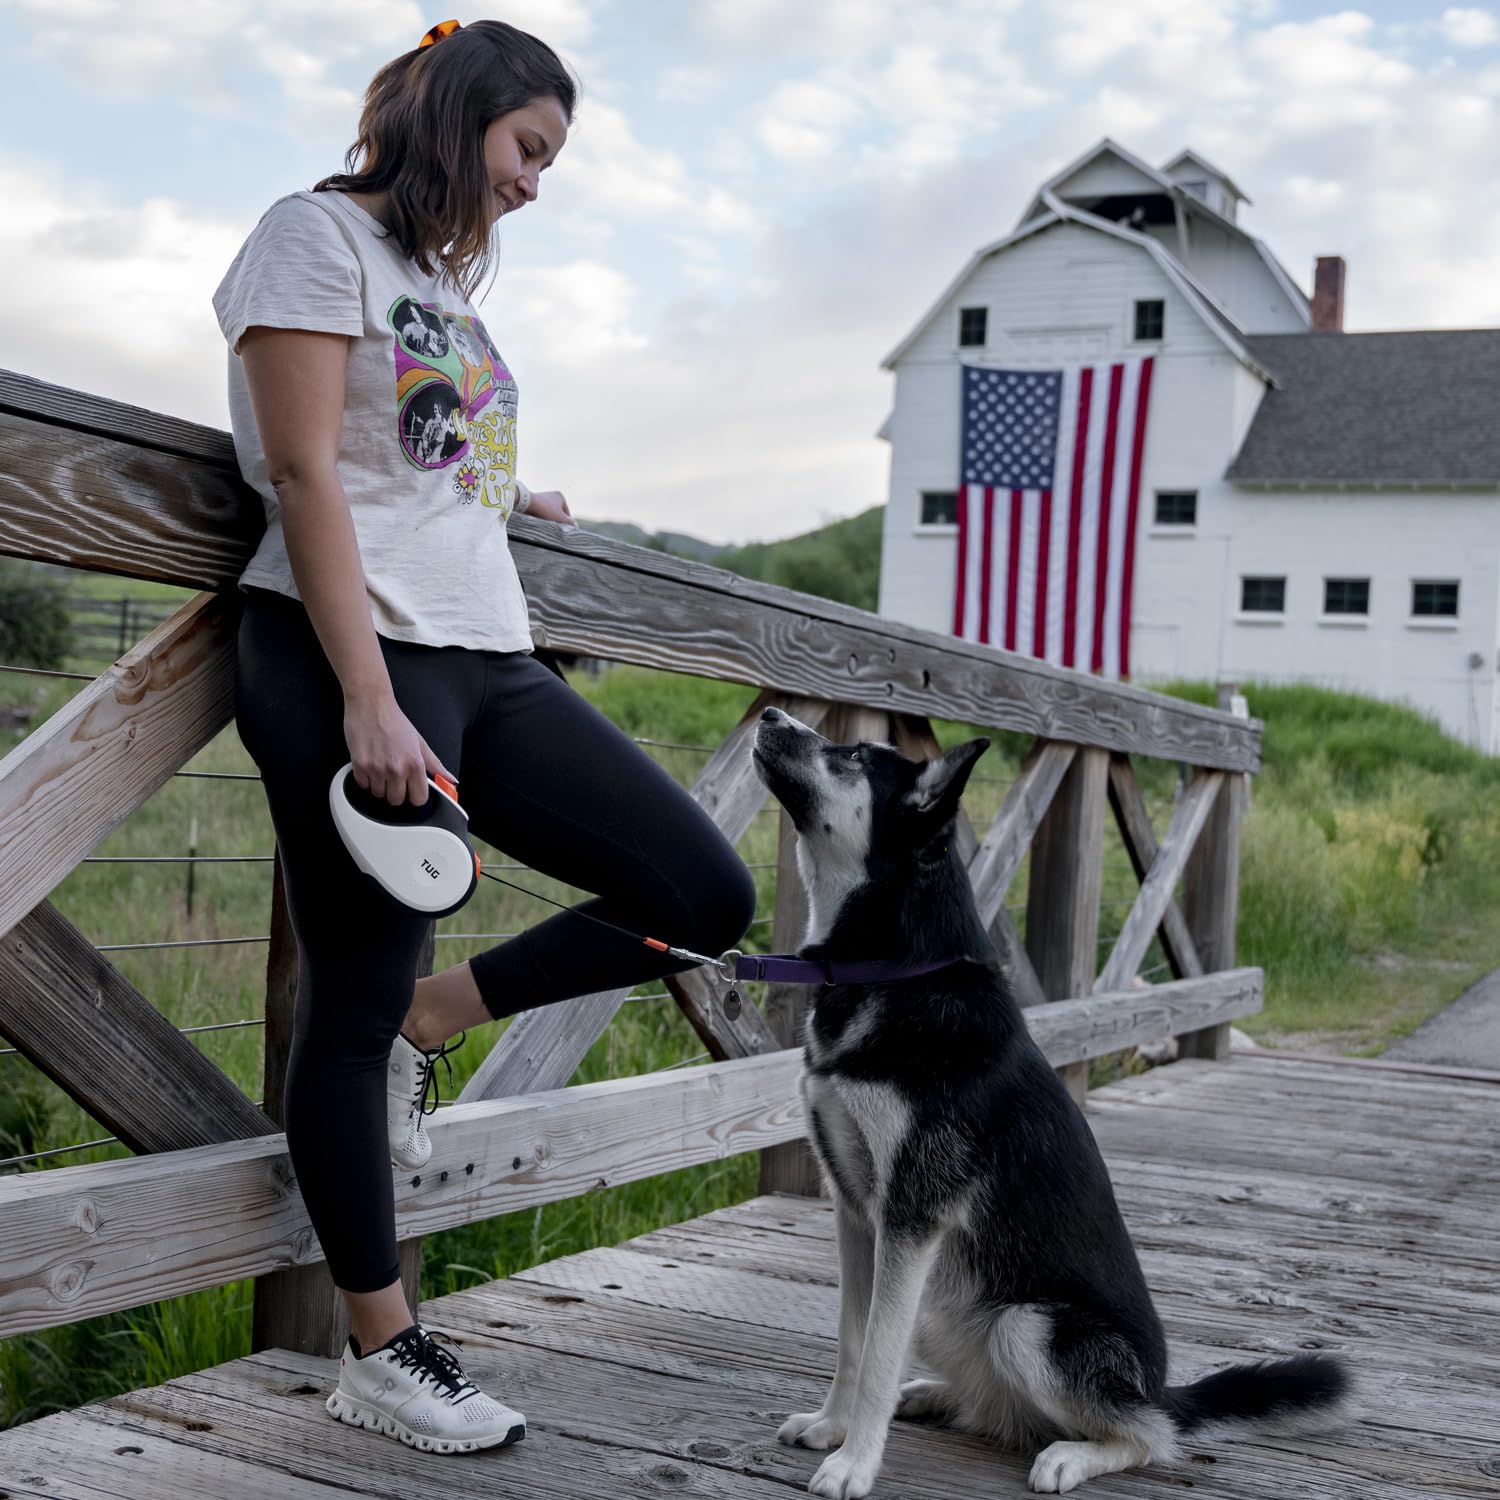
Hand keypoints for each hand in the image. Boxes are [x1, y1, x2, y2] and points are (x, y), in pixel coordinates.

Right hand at [342, 690, 454, 806]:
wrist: (371, 704)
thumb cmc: (394, 720)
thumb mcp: (419, 741)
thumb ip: (434, 764)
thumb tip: (449, 778)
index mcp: (415, 764)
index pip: (419, 799)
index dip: (415, 796)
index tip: (412, 791)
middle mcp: (396, 769)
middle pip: (397, 800)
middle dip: (396, 793)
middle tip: (394, 778)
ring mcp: (377, 769)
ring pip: (378, 794)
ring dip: (379, 786)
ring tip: (381, 768)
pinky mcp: (359, 766)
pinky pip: (362, 785)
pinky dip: (365, 779)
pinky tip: (370, 765)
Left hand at [525, 488, 576, 526]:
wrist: (527, 503)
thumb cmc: (546, 510)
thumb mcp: (560, 518)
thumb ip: (569, 523)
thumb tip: (575, 526)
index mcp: (561, 496)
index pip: (567, 513)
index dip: (566, 522)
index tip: (563, 529)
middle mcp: (552, 495)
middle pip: (558, 513)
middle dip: (556, 520)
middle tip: (554, 527)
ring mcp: (543, 497)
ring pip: (549, 513)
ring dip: (548, 519)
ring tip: (546, 524)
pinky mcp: (534, 501)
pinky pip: (541, 511)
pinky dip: (541, 516)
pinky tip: (538, 520)